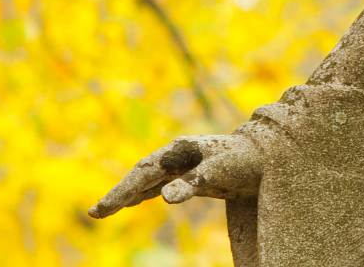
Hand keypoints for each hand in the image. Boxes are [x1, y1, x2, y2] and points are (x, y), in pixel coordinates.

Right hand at [88, 129, 263, 218]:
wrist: (268, 155)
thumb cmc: (246, 160)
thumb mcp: (221, 171)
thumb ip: (194, 182)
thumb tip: (164, 197)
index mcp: (181, 150)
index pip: (143, 173)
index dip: (121, 191)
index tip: (101, 210)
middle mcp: (178, 154)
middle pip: (141, 174)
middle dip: (119, 193)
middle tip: (95, 213)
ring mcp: (184, 163)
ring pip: (148, 179)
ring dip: (128, 193)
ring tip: (106, 209)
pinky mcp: (191, 174)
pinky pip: (160, 183)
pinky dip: (144, 192)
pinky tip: (135, 201)